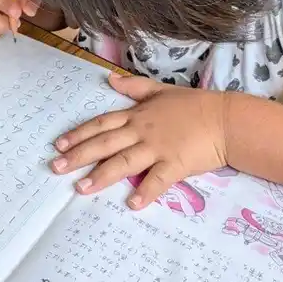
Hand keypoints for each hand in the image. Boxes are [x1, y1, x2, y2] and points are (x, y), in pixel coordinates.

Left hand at [51, 74, 228, 208]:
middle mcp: (142, 131)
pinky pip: (158, 180)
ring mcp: (158, 148)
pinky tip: (132, 203)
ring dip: (102, 175)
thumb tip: (110, 79)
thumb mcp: (161, 90)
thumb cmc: (195, 105)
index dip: (80, 133)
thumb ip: (134, 86)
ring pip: (124, 162)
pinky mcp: (176, 164)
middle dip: (79, 155)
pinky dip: (145, 191)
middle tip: (56, 167)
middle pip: (105, 143)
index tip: (59, 144)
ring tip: (81, 188)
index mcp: (138, 115)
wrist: (226, 119)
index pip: (102, 123)